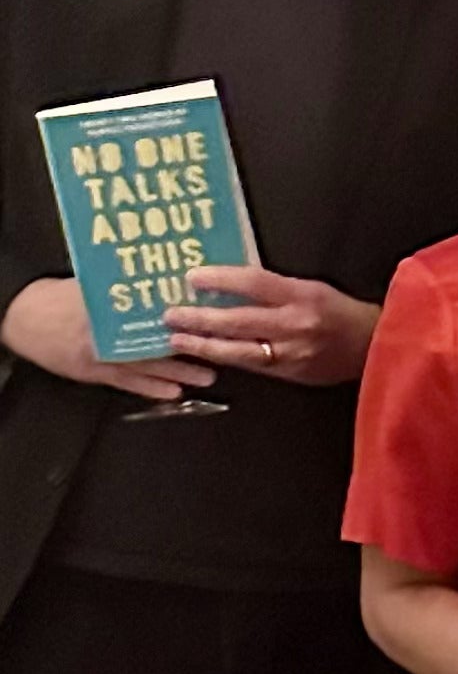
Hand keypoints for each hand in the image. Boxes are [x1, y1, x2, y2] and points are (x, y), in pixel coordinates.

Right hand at [0, 274, 208, 404]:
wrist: (23, 318)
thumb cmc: (61, 297)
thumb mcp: (92, 284)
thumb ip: (125, 286)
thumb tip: (166, 280)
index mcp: (110, 303)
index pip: (153, 307)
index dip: (183, 313)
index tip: (210, 314)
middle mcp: (108, 329)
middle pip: (156, 338)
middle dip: (190, 344)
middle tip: (219, 349)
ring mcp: (101, 353)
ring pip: (147, 364)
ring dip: (179, 371)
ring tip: (207, 376)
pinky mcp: (94, 372)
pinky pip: (127, 383)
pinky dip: (151, 388)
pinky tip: (173, 393)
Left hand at [168, 264, 376, 387]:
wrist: (375, 348)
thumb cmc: (342, 312)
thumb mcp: (312, 288)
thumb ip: (274, 288)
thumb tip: (230, 284)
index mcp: (301, 296)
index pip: (253, 283)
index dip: (220, 279)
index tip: (192, 277)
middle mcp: (295, 325)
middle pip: (239, 320)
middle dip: (200, 319)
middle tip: (170, 315)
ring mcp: (291, 353)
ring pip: (239, 351)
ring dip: (204, 346)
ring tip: (177, 341)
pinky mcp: (290, 374)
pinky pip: (252, 366)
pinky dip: (226, 359)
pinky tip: (206, 355)